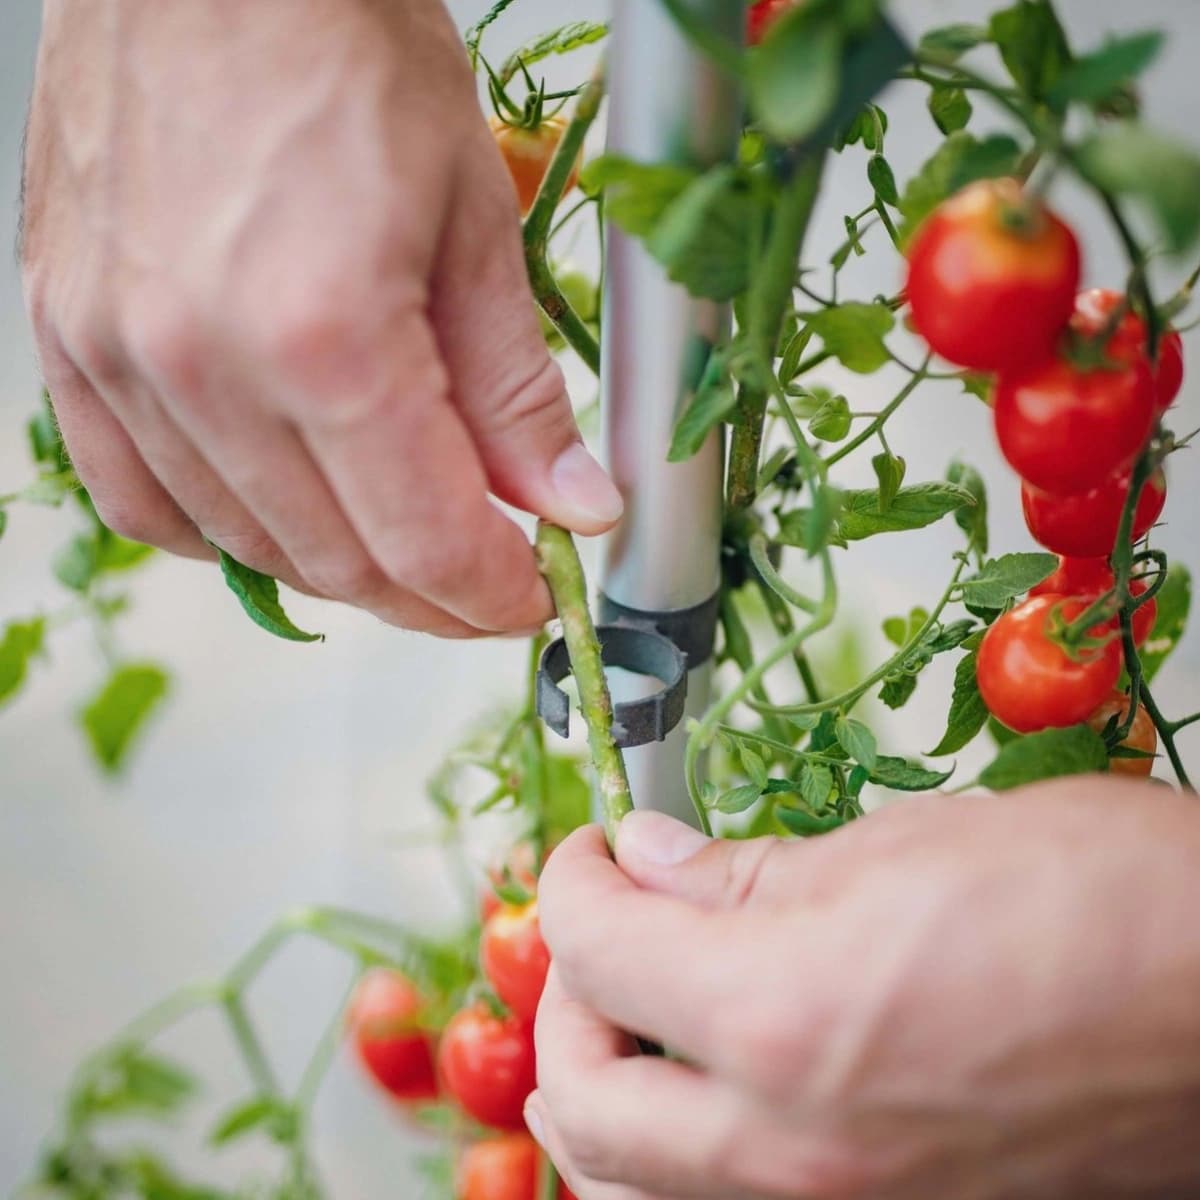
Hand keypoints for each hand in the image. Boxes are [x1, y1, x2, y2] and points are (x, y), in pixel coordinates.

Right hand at [21, 0, 620, 636]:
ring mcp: (122, 361)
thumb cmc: (341, 47)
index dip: (493, 594)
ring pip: (249, 547)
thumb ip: (517, 394)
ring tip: (403, 536)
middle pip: (339, 562)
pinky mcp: (73, 346)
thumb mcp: (476, 223)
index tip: (531, 596)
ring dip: (342, 568)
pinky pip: (144, 502)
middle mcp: (205, 366)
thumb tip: (569, 504)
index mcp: (326, 336)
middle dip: (431, 596)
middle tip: (485, 576)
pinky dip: (229, 532)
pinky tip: (282, 510)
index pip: (426, 540)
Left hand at [531, 783, 1199, 1198]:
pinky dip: (671, 1155)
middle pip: (582, 1096)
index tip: (593, 848)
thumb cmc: (1102, 904)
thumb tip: (652, 863)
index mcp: (782, 1021)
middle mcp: (791, 1152)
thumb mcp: (900, 846)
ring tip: (629, 1017)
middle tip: (603, 926)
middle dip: (565, 996)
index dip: (572, 880)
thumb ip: (744, 872)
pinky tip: (705, 1088)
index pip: (597, 950)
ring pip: (630, 1190)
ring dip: (601, 1094)